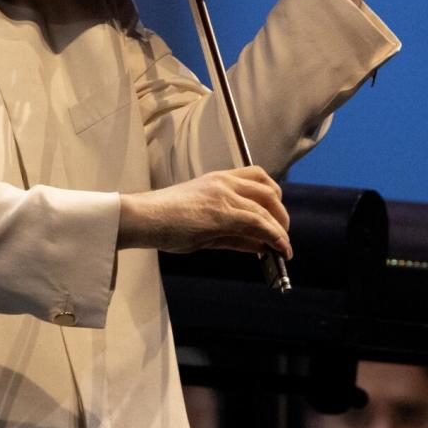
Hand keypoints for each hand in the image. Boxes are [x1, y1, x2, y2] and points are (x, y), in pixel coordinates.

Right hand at [117, 165, 291, 257]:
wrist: (144, 217)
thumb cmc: (165, 221)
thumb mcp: (204, 226)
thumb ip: (233, 234)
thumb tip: (259, 244)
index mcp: (218, 179)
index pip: (257, 177)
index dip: (273, 197)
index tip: (276, 216)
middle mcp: (224, 182)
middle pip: (269, 190)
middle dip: (281, 214)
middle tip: (282, 234)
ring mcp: (223, 196)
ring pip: (266, 209)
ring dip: (280, 230)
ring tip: (283, 248)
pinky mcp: (222, 213)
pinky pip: (258, 223)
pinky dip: (274, 237)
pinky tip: (279, 250)